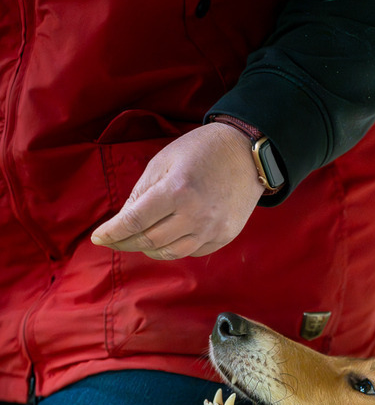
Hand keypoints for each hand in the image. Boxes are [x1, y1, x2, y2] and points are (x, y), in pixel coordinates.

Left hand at [91, 124, 263, 258]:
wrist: (246, 154)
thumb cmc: (201, 151)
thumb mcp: (163, 161)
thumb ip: (141, 192)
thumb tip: (124, 221)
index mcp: (176, 191)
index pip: (135, 221)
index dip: (113, 233)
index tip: (98, 238)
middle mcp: (194, 216)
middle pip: (149, 242)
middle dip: (126, 242)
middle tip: (114, 240)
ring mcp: (211, 230)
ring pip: (170, 253)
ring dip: (149, 249)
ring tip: (139, 240)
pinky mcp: (224, 237)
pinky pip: (191, 252)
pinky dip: (173, 247)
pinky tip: (168, 237)